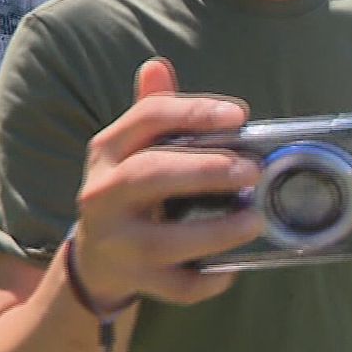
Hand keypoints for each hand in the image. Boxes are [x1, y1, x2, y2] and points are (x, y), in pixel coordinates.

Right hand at [72, 58, 264, 308]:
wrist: (96, 258)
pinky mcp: (133, 280)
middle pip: (151, 174)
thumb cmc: (131, 189)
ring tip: (255, 218)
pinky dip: (208, 280)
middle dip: (206, 170)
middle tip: (253, 169)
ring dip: (216, 230)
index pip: (147, 119)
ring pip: (164, 240)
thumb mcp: (133, 148)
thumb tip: (157, 65)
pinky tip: (231, 268)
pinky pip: (176, 286)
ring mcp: (116, 241)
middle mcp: (103, 194)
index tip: (240, 115)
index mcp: (107, 150)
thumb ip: (152, 110)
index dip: (194, 113)